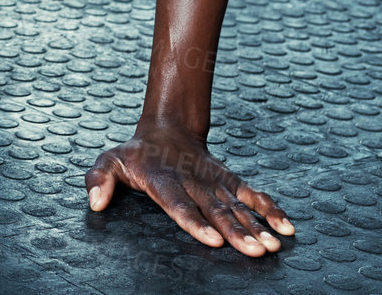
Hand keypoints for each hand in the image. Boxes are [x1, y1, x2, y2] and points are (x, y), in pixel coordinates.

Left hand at [85, 123, 294, 255]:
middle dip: (236, 232)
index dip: (195, 222)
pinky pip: (253, 195)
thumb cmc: (135, 154)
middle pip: (215, 210)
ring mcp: (213, 181)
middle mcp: (192, 182)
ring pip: (237, 206)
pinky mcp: (229, 180)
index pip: (179, 204)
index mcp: (163, 181)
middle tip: (254, 251)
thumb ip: (99, 179)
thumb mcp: (110, 160)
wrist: (167, 129)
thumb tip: (95, 203)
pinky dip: (270, 209)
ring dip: (257, 226)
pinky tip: (286, 227)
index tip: (213, 240)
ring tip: (272, 246)